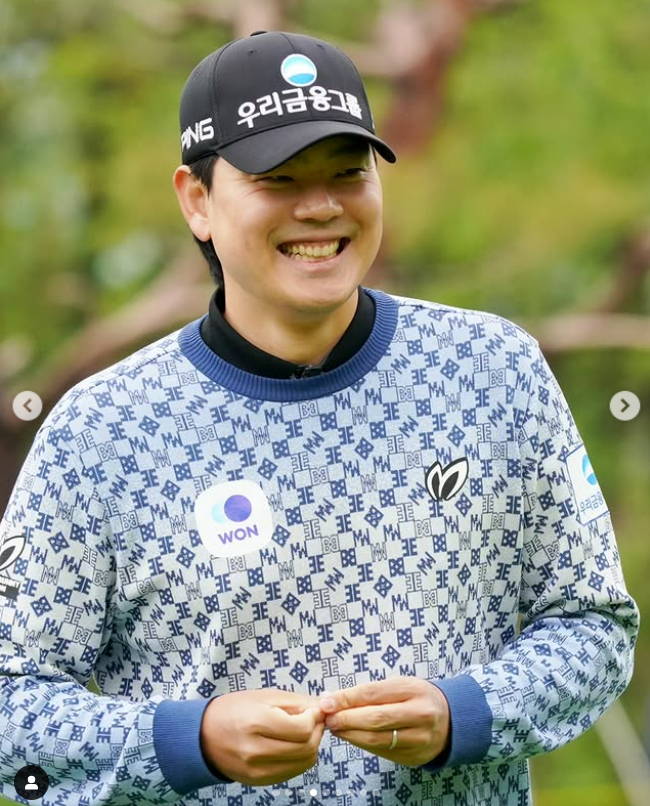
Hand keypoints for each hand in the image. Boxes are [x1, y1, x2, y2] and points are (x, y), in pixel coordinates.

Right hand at [200, 688, 325, 785]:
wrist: (203, 736)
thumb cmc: (234, 709)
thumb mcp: (264, 696)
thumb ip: (297, 702)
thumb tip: (324, 707)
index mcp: (257, 723)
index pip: (303, 729)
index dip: (314, 718)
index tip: (313, 710)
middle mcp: (257, 750)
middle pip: (306, 747)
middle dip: (316, 732)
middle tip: (312, 720)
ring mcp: (258, 770)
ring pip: (304, 762)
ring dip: (311, 746)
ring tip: (303, 731)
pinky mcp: (259, 781)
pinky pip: (292, 771)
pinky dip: (300, 758)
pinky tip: (292, 745)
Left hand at [318, 676, 449, 766]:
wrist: (451, 721)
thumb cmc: (417, 698)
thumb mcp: (399, 685)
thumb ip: (369, 692)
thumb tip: (332, 698)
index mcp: (414, 690)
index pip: (373, 693)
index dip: (347, 698)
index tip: (326, 702)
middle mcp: (419, 715)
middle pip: (375, 719)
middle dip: (346, 719)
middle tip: (328, 718)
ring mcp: (418, 739)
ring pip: (376, 739)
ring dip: (350, 734)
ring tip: (335, 728)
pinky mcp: (414, 757)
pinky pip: (382, 751)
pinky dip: (362, 744)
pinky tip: (351, 736)